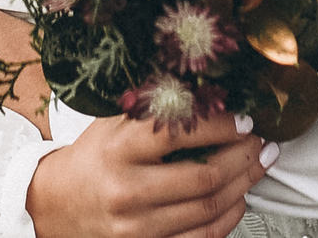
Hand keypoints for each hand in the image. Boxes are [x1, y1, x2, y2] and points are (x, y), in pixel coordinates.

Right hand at [27, 111, 272, 237]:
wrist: (57, 206)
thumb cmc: (93, 159)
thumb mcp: (113, 126)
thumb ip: (153, 111)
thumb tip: (208, 93)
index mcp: (118, 149)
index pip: (177, 133)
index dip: (220, 126)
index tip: (243, 119)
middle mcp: (127, 189)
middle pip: (203, 176)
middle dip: (242, 157)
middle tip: (261, 142)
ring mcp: (137, 226)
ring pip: (208, 209)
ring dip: (243, 185)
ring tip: (257, 166)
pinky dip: (229, 218)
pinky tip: (239, 198)